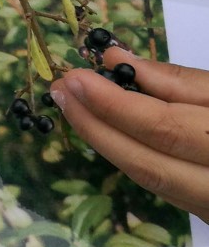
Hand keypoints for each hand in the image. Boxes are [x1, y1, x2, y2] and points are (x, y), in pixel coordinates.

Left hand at [50, 47, 208, 222]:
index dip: (115, 103)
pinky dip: (134, 155)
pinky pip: (168, 185)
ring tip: (73, 104)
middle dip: (97, 125)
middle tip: (62, 89)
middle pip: (151, 164)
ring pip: (154, 180)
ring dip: (106, 141)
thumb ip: (184, 82)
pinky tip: (108, 129)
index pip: (166, 129)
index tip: (77, 74)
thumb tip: (118, 62)